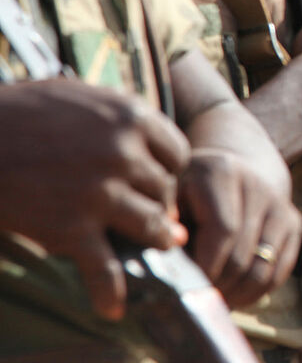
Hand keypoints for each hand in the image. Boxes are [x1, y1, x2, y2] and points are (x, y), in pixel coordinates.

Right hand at [0, 80, 189, 319]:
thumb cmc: (20, 114)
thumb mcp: (81, 97)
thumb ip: (120, 120)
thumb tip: (149, 145)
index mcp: (130, 116)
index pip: (177, 154)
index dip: (168, 171)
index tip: (157, 182)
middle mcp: (123, 153)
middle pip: (165, 190)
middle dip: (160, 203)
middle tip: (154, 215)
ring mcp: (100, 193)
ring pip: (152, 225)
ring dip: (156, 239)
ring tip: (157, 246)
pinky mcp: (71, 229)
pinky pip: (104, 268)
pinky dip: (111, 291)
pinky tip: (114, 307)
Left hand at [180, 149, 301, 307]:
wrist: (231, 173)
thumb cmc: (188, 194)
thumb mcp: (169, 199)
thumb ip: (165, 223)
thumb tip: (169, 249)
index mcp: (222, 173)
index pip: (224, 231)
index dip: (207, 266)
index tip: (187, 287)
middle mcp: (258, 185)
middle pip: (242, 255)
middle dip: (218, 285)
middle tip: (197, 299)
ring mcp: (280, 204)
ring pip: (263, 269)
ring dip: (237, 294)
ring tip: (214, 299)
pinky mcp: (293, 222)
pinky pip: (279, 272)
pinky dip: (256, 292)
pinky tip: (235, 294)